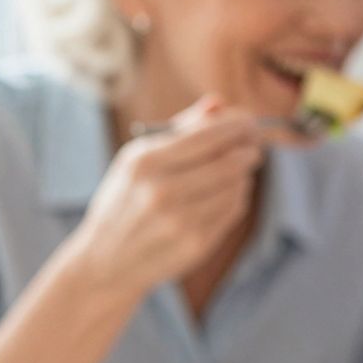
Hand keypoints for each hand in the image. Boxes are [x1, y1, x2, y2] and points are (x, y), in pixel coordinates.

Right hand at [74, 96, 264, 297]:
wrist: (108, 259)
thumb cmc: (125, 200)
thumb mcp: (138, 159)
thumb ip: (179, 129)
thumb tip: (218, 103)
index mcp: (144, 163)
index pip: (206, 136)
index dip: (236, 126)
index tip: (249, 121)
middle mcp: (162, 191)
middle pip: (228, 162)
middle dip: (249, 148)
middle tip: (254, 143)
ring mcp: (181, 220)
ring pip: (236, 186)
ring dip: (243, 173)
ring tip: (239, 166)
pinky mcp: (196, 243)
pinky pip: (233, 210)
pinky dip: (237, 196)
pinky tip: (230, 190)